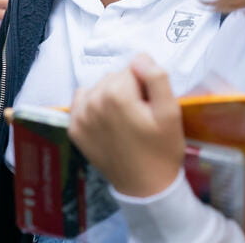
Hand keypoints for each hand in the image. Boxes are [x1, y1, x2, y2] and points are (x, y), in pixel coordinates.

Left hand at [69, 53, 184, 197]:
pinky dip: (94, 105)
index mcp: (116, 94)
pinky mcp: (74, 129)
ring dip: (111, 96)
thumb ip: (156, 77)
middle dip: (128, 89)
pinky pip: (82, 100)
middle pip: (114, 77)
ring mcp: (80, 116)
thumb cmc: (161, 149)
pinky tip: (107, 122)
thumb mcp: (170, 111)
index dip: (145, 85)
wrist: (146, 187)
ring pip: (99, 87)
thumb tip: (139, 57)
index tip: (149, 105)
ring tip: (124, 120)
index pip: (133, 69)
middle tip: (140, 114)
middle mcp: (93, 101)